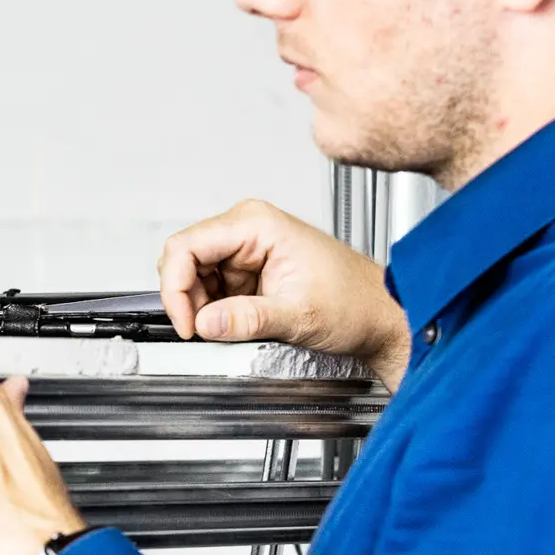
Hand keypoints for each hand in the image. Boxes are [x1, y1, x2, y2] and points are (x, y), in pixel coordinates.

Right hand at [158, 199, 411, 389]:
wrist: (379, 315)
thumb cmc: (356, 302)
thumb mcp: (299, 315)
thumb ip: (247, 318)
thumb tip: (205, 322)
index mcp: (257, 224)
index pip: (186, 246)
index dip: (175, 287)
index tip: (186, 323)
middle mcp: (248, 230)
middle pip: (184, 260)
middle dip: (186, 299)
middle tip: (200, 331)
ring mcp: (246, 250)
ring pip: (194, 276)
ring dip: (200, 307)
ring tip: (226, 330)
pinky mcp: (248, 272)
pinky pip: (211, 289)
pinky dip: (213, 312)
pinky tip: (233, 325)